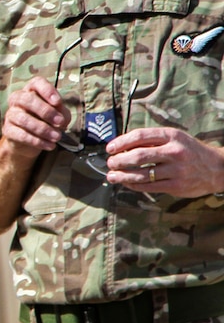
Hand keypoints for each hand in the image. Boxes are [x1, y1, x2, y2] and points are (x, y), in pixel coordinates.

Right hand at [0, 76, 71, 156]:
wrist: (30, 141)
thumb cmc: (46, 121)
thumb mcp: (59, 115)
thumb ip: (61, 112)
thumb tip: (60, 117)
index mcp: (32, 91)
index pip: (36, 83)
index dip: (47, 90)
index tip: (57, 102)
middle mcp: (18, 99)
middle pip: (27, 99)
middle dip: (45, 111)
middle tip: (59, 122)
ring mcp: (11, 114)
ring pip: (23, 119)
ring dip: (43, 129)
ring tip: (56, 137)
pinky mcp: (8, 130)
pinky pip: (21, 135)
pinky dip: (37, 141)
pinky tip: (49, 145)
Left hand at [104, 127, 223, 196]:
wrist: (217, 168)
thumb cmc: (189, 151)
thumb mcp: (174, 138)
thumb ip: (152, 141)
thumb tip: (122, 147)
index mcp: (171, 136)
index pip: (139, 136)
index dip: (121, 142)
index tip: (110, 148)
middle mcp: (174, 152)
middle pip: (138, 156)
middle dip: (119, 160)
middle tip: (110, 163)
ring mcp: (176, 170)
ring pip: (141, 174)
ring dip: (122, 175)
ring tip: (112, 175)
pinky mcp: (177, 186)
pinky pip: (149, 187)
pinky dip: (134, 185)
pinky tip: (126, 183)